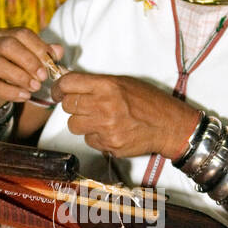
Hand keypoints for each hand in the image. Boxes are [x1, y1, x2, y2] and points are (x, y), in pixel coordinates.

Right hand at [0, 28, 64, 113]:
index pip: (21, 33)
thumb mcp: (26, 61)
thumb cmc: (10, 71)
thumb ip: (41, 55)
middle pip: (8, 45)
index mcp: (2, 35)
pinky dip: (11, 92)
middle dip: (29, 61)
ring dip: (21, 76)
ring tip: (36, 87)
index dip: (38, 46)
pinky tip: (25, 96)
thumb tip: (59, 50)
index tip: (51, 60)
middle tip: (44, 76)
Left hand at [51, 72, 197, 159]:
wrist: (169, 125)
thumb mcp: (123, 83)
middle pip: (67, 106)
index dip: (59, 88)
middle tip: (83, 106)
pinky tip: (110, 131)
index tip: (58, 91)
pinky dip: (95, 136)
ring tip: (98, 119)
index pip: (68, 84)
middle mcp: (104, 106)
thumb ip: (97, 83)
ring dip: (82, 122)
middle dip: (72, 105)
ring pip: (74, 125)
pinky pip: (89, 140)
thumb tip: (71, 84)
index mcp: (107, 86)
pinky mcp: (109, 145)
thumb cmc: (149, 102)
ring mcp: (106, 128)